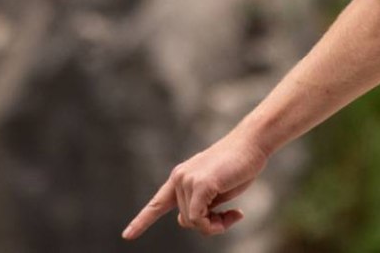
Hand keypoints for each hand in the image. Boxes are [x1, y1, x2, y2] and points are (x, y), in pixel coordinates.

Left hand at [121, 135, 268, 238]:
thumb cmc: (238, 167)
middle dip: (209, 225)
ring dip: (216, 225)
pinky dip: (216, 224)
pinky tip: (236, 213)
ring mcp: (187, 180)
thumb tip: (190, 222)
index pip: (157, 204)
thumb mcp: (215, 192)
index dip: (142, 221)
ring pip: (193, 222)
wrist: (252, 144)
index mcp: (180, 179)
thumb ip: (201, 205)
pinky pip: (199, 218)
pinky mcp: (200, 184)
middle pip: (186, 220)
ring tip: (234, 212)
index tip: (127, 235)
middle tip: (231, 216)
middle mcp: (179, 178)